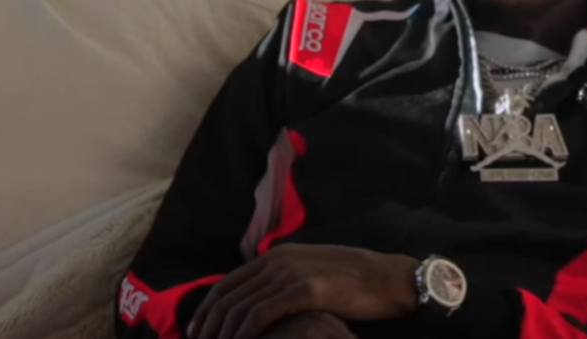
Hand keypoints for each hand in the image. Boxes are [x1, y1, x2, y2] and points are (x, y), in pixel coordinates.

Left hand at [189, 243, 418, 338]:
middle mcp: (278, 260)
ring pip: (239, 308)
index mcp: (278, 255)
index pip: (228, 283)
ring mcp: (290, 274)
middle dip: (208, 326)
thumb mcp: (315, 272)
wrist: (389, 278)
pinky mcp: (304, 290)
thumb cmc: (356, 282)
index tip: (198, 334)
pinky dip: (243, 334)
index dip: (207, 310)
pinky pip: (260, 315)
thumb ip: (288, 281)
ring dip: (223, 335)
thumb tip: (266, 303)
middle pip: (227, 297)